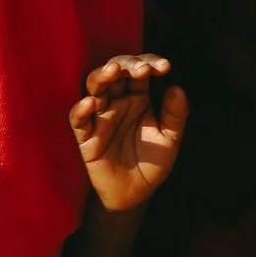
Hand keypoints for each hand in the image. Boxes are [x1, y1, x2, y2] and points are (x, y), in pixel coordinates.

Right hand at [69, 54, 188, 212]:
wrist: (136, 194)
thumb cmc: (152, 162)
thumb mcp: (170, 139)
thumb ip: (175, 115)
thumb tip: (176, 87)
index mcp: (138, 97)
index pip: (140, 70)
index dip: (149, 62)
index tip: (164, 67)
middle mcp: (117, 101)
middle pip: (115, 71)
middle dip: (127, 65)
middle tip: (142, 69)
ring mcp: (100, 117)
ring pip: (94, 87)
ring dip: (102, 76)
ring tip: (114, 71)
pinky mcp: (86, 137)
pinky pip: (78, 119)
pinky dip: (81, 109)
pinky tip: (91, 103)